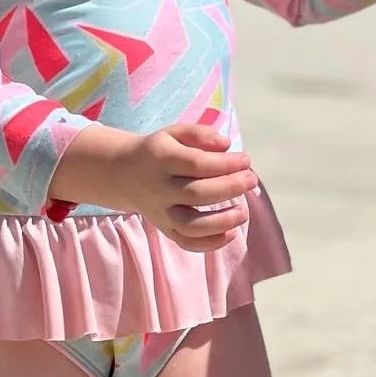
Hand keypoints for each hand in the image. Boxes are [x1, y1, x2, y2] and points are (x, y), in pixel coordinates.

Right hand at [50, 122, 258, 252]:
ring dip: (222, 222)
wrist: (124, 174)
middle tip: (251, 180)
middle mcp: (159, 188)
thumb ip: (200, 134)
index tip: (246, 160)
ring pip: (190, 225)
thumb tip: (226, 145)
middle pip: (196, 194)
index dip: (225, 163)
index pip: (197, 164)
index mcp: (161, 159)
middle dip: (229, 188)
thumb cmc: (160, 151)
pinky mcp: (164, 229)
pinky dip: (209, 244)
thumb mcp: (175, 133)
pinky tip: (231, 233)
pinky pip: (185, 243)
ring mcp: (160, 213)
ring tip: (244, 212)